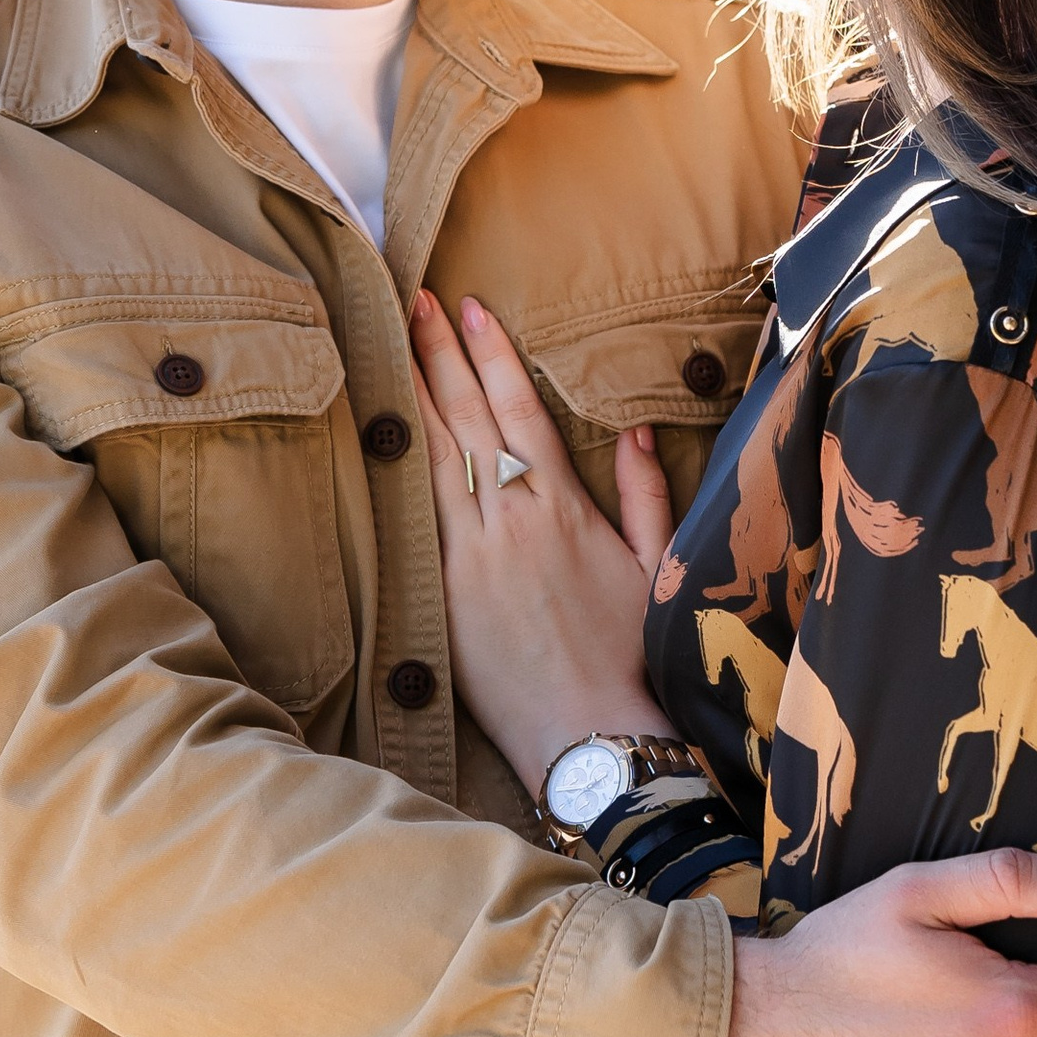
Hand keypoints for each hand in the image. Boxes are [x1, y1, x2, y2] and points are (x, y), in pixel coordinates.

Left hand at [407, 291, 672, 792]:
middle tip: (409, 299)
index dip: (491, 354)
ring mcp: (472, 556)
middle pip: (466, 419)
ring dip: (411, 395)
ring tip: (388, 343)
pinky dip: (400, 465)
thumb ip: (643, 494)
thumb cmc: (631, 656)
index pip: (519, 410)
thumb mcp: (654, 566)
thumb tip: (636, 430)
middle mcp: (513, 520)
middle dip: (438, 353)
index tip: (469, 306)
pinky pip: (418, 513)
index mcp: (563, 508)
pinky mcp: (445, 593)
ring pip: (434, 457)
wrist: (596, 737)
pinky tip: (383, 432)